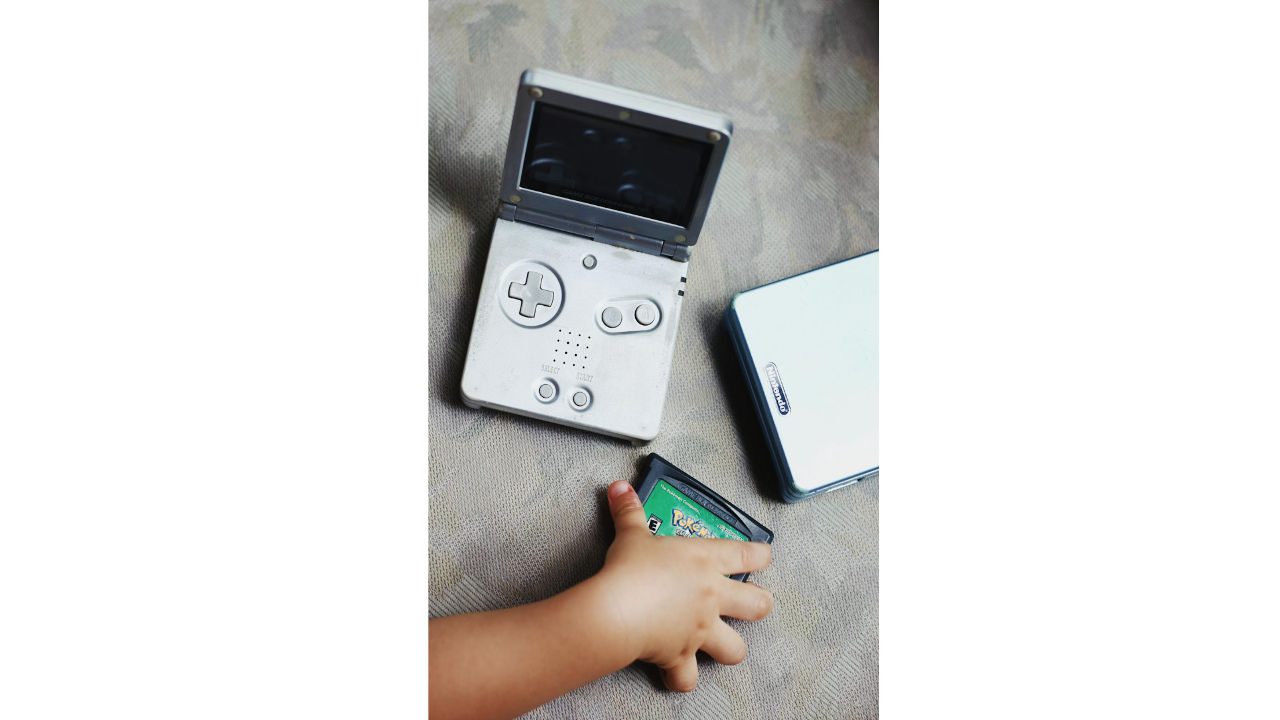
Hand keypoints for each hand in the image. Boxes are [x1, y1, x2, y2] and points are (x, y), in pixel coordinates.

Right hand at [589, 480, 773, 691]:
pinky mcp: (681, 656)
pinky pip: (687, 678)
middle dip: (761, 604)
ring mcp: (700, 631)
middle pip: (757, 605)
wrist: (619, 609)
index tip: (764, 555)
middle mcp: (711, 598)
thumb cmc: (631, 570)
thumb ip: (629, 510)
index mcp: (705, 562)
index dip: (761, 555)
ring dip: (732, 649)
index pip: (747, 555)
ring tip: (724, 646)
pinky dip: (682, 679)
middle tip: (758, 603)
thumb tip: (619, 488)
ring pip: (736, 649)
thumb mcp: (631, 534)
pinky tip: (678, 676)